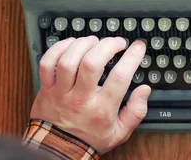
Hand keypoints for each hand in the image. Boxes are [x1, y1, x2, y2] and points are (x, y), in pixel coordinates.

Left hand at [31, 36, 150, 153]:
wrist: (57, 151)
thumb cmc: (88, 140)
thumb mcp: (119, 133)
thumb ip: (136, 112)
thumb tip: (144, 90)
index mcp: (101, 110)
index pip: (119, 78)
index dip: (132, 57)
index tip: (138, 47)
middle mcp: (80, 99)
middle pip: (92, 63)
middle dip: (108, 46)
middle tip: (117, 42)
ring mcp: (61, 93)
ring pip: (69, 60)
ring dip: (84, 44)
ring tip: (95, 41)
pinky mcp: (46, 88)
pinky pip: (48, 63)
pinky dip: (59, 48)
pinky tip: (72, 44)